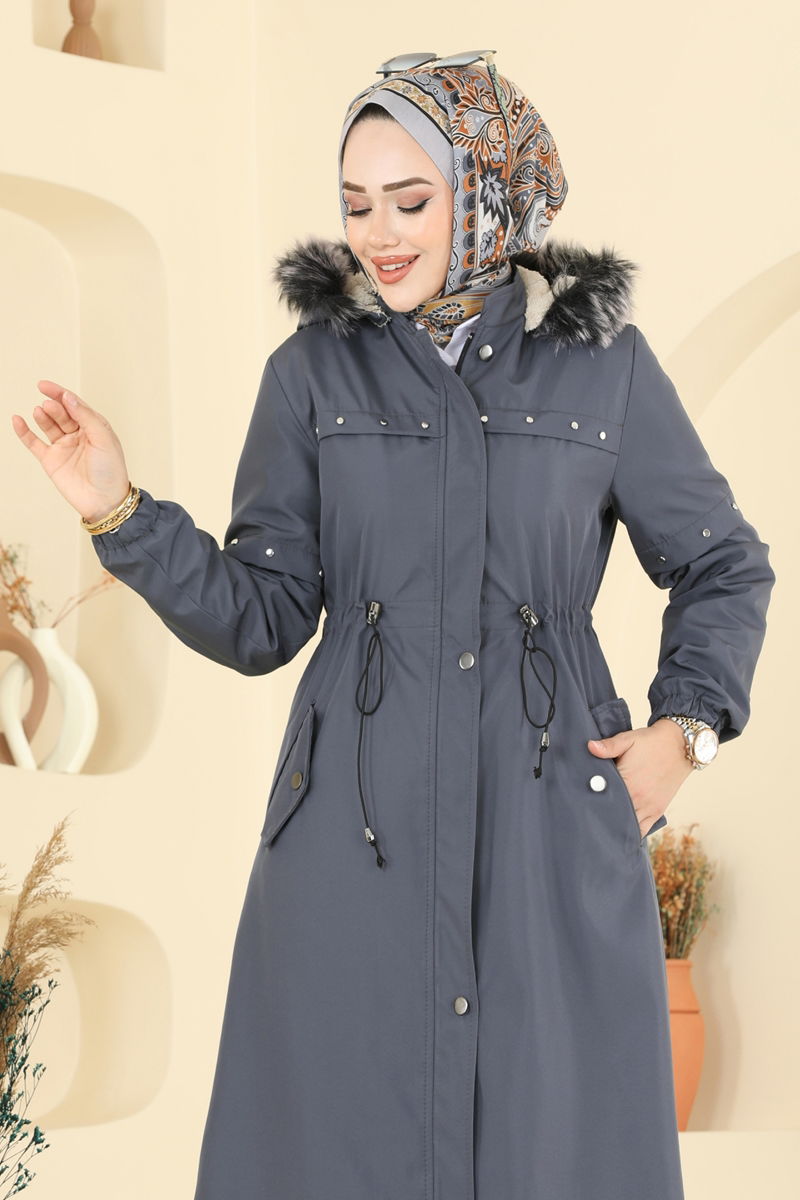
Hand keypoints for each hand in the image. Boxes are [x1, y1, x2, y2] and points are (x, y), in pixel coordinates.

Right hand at [11, 382, 130, 523]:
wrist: (104, 501)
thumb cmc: (111, 471)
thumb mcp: (104, 439)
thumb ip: (86, 417)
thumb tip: (69, 397)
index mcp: (94, 427)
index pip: (75, 405)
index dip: (60, 394)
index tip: (45, 386)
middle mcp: (78, 435)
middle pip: (61, 413)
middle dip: (54, 406)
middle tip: (48, 406)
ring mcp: (63, 447)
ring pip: (48, 425)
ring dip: (43, 416)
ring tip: (41, 411)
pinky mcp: (51, 460)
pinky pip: (34, 443)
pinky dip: (24, 432)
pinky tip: (18, 420)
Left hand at [586, 718, 692, 836]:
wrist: (680, 746)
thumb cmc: (651, 742)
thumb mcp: (628, 739)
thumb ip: (608, 746)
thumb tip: (590, 746)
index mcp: (628, 782)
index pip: (603, 799)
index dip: (590, 802)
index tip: (579, 805)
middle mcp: (639, 798)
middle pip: (614, 816)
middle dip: (600, 818)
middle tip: (585, 820)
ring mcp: (649, 807)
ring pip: (627, 826)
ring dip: (614, 827)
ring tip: (600, 827)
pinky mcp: (657, 811)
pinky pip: (642, 830)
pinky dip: (632, 833)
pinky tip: (619, 832)